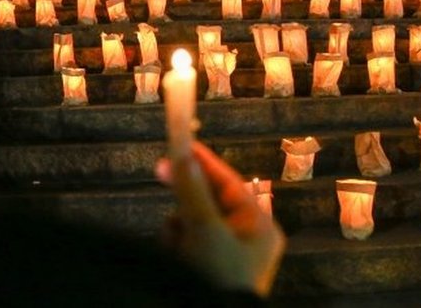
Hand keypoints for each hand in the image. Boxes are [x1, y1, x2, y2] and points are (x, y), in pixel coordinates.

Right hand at [157, 142, 285, 296]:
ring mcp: (225, 257)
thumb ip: (192, 191)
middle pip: (208, 201)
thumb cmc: (218, 278)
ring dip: (177, 227)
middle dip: (186, 200)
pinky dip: (175, 246)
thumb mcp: (204, 230)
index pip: (229, 183)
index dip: (204, 161)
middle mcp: (245, 240)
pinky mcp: (205, 271)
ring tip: (178, 248)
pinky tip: (174, 260)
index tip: (181, 142)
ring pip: (190, 221)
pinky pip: (184, 243)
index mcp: (259, 228)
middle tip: (161, 171)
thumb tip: (181, 154)